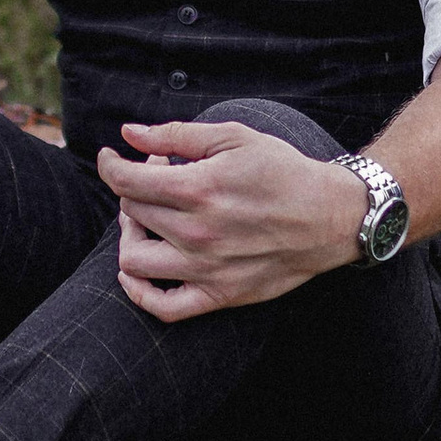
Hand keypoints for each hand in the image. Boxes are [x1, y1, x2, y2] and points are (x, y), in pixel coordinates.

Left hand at [97, 118, 368, 323]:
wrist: (330, 216)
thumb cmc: (283, 171)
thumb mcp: (233, 137)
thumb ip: (176, 135)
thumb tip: (129, 133)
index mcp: (198, 188)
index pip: (125, 181)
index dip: (111, 164)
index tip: (112, 157)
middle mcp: (197, 232)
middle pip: (132, 212)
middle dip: (133, 189)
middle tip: (156, 178)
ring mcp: (206, 269)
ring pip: (134, 259)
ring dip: (130, 234)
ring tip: (145, 220)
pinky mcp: (219, 295)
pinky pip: (162, 306)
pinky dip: (138, 292)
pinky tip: (134, 271)